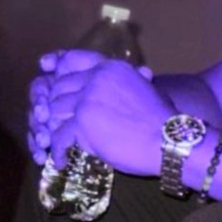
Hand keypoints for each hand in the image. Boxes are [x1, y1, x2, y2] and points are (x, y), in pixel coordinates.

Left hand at [49, 57, 172, 175]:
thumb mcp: (148, 88)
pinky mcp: (82, 122)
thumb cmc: (162, 117)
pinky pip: (58, 135)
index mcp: (112, 67)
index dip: (60, 74)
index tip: (56, 88)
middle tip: (59, 123)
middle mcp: (97, 77)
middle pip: (60, 87)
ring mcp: (88, 98)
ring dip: (55, 128)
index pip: (73, 61)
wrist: (167, 139)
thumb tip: (143, 72)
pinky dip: (58, 150)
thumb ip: (134, 81)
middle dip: (56, 106)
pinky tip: (63, 160)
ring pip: (54, 110)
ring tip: (59, 141)